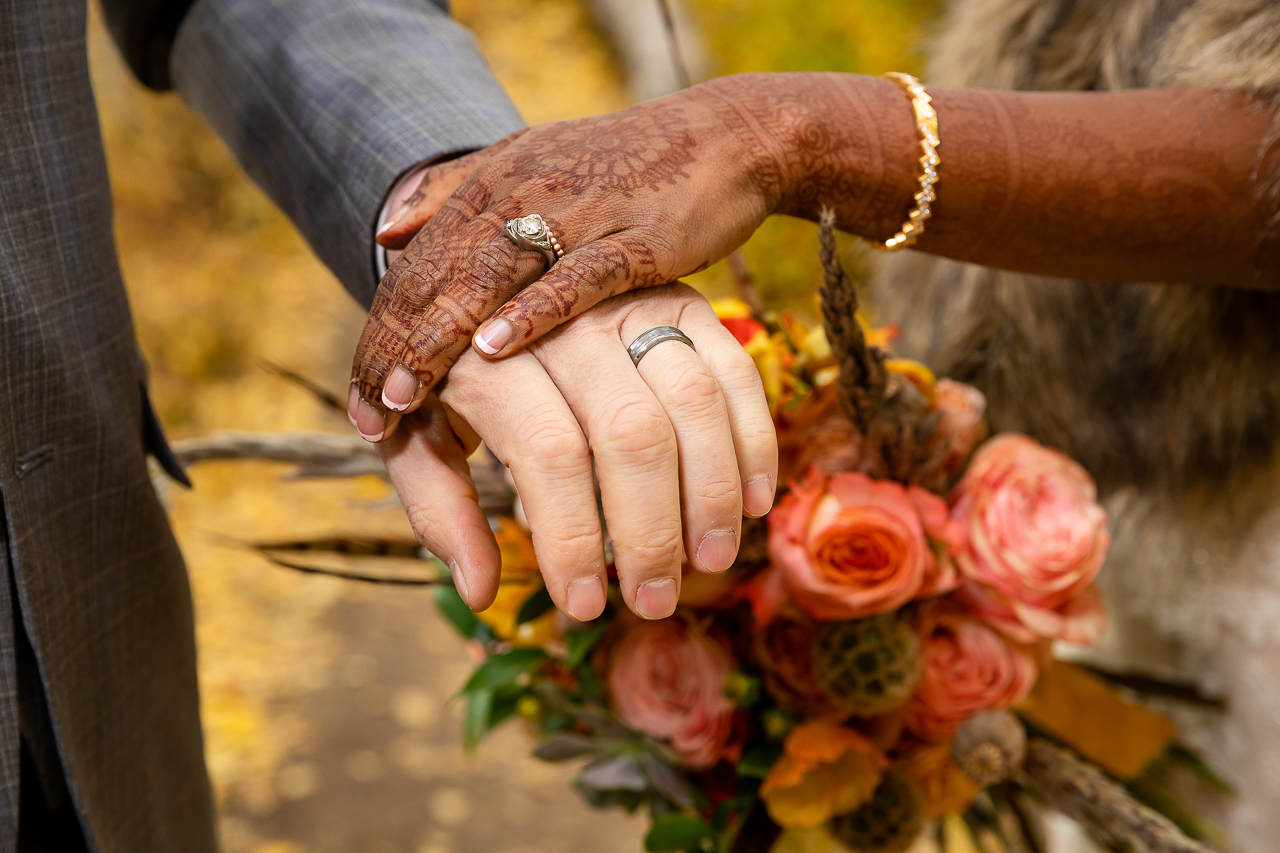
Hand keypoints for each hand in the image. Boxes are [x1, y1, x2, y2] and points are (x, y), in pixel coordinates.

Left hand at [347, 76, 790, 441]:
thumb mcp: (530, 163)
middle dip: (395, 346)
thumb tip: (387, 228)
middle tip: (365, 411)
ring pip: (489, 279)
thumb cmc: (624, 167)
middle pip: (438, 276)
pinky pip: (575, 280)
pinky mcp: (634, 238)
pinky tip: (494, 350)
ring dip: (441, 338)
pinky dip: (533, 312)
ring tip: (405, 396)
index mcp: (492, 182)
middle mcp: (522, 192)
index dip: (381, 328)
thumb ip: (456, 192)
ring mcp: (578, 215)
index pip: (416, 264)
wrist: (722, 139)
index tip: (358, 393)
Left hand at [379, 283, 776, 619]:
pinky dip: (754, 440)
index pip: (550, 454)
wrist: (484, 271)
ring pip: (694, 402)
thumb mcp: (415, 435)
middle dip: (652, 531)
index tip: (582, 605)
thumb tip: (479, 591)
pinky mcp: (686, 303)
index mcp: (494, 358)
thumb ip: (439, 509)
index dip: (573, 537)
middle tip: (655, 599)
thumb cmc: (448, 375)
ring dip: (713, 492)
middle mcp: (570, 322)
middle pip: (632, 433)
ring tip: (711, 560)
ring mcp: (635, 305)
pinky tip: (755, 504)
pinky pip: (735, 372)